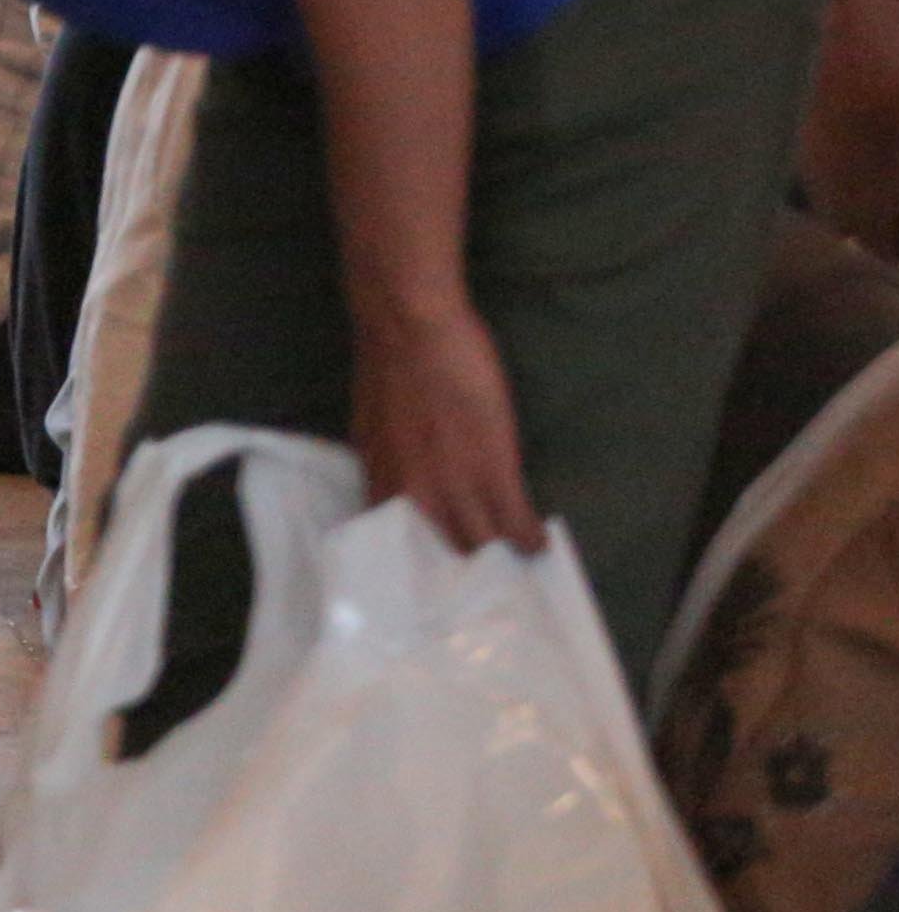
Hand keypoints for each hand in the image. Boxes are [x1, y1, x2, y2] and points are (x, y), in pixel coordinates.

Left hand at [355, 294, 545, 553]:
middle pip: (437, 554)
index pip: (392, 545)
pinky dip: (528, 538)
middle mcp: (409, 495)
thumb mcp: (374, 427)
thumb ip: (386, 460)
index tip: (429, 575)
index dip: (415, 563)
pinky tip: (538, 546)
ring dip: (499, 559)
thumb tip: (396, 477)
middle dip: (458, 572)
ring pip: (478, 545)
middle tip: (479, 583)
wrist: (408, 327)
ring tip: (514, 568)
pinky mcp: (491, 470)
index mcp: (379, 482)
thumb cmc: (390, 365)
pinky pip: (514, 521)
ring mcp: (451, 485)